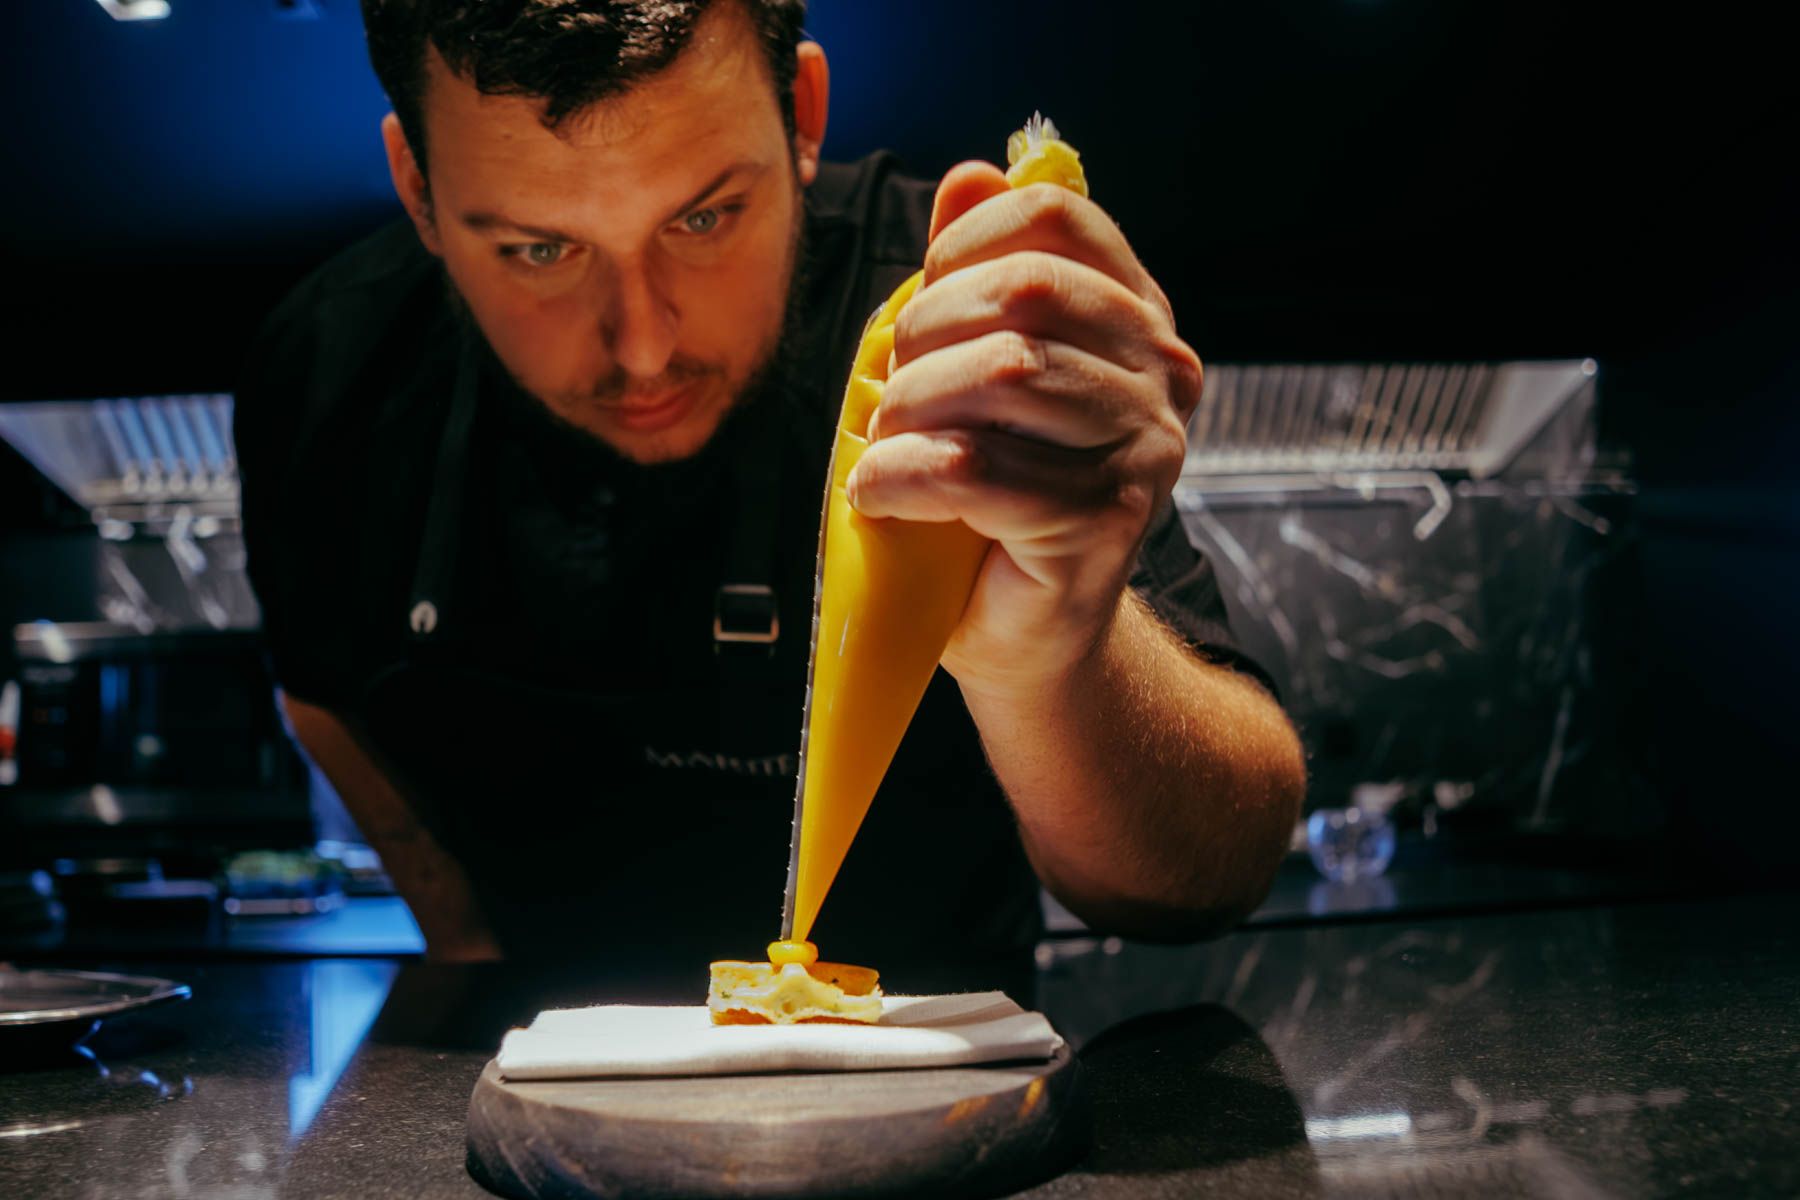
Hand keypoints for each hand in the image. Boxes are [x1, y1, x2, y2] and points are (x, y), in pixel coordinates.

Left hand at [845, 162, 1203, 697]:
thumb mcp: (979, 371)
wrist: (1027, 634)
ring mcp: (1144, 450)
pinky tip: (876, 492)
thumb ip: (981, 275)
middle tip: (890, 389)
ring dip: (909, 408)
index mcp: (1137, 319)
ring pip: (1005, 375)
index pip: (1059, 220)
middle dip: (927, 330)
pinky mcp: (1103, 523)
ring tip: (883, 444)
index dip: (967, 241)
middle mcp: (1162, 375)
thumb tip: (971, 172)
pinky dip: (900, 475)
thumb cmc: (995, 499)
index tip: (922, 294)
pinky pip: (976, 469)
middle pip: (1028, 292)